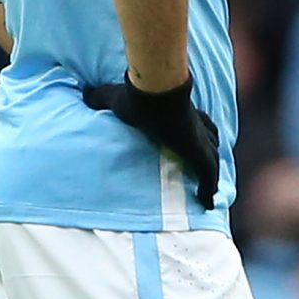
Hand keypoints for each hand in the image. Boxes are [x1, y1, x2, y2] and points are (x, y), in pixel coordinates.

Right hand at [90, 71, 221, 207]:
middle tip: (207, 167)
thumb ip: (101, 97)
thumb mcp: (114, 96)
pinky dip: (209, 189)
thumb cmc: (137, 96)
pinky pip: (208, 175)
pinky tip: (207, 204)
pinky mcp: (198, 153)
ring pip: (213, 160)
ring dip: (212, 175)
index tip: (199, 139)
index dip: (200, 131)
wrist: (153, 95)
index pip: (197, 120)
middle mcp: (194, 125)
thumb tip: (84, 94)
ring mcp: (199, 139)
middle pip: (211, 140)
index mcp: (180, 110)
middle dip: (210, 153)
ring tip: (209, 191)